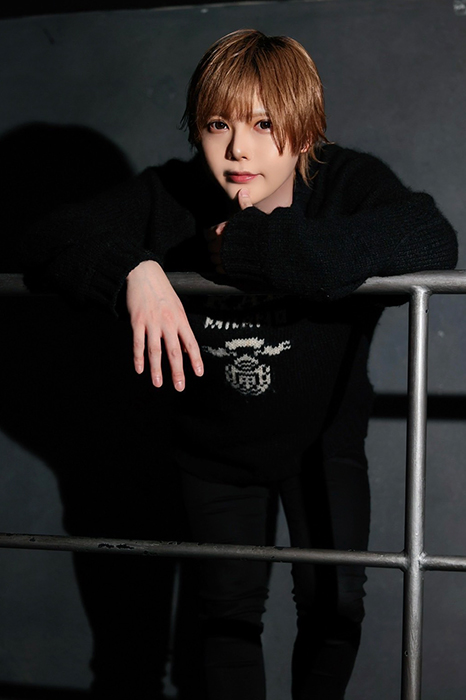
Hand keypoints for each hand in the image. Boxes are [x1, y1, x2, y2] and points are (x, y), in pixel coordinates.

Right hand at [126, 260, 202, 390]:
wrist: (144, 274)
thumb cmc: (163, 292)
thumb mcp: (178, 307)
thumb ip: (181, 328)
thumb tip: (185, 349)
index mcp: (181, 319)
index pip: (191, 343)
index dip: (195, 359)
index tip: (198, 373)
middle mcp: (168, 322)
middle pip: (174, 351)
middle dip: (177, 371)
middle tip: (179, 387)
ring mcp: (151, 322)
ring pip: (155, 351)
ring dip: (156, 369)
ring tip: (158, 383)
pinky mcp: (137, 321)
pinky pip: (138, 343)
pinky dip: (138, 358)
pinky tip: (140, 369)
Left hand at [205, 188, 253, 272]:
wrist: (268, 250)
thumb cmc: (259, 231)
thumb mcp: (251, 214)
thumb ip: (244, 204)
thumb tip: (243, 192)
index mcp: (222, 229)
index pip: (208, 233)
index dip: (212, 234)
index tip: (215, 235)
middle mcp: (219, 243)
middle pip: (210, 246)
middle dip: (215, 246)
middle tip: (221, 246)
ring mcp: (222, 257)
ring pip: (213, 258)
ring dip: (218, 257)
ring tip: (225, 256)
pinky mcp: (227, 269)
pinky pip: (219, 269)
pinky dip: (223, 267)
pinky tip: (229, 264)